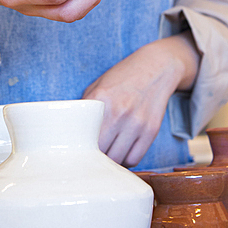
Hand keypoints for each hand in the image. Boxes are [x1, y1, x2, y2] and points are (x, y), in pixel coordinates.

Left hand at [82, 32, 199, 166]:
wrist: (156, 66)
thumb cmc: (123, 77)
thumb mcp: (98, 86)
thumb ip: (84, 108)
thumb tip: (71, 133)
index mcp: (102, 99)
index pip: (85, 136)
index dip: (80, 148)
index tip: (78, 151)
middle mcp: (120, 112)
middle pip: (101, 152)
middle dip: (95, 156)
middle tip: (92, 155)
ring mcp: (137, 122)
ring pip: (118, 159)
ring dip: (110, 161)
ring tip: (107, 154)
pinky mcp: (151, 130)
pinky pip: (135, 158)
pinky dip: (126, 160)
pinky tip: (122, 152)